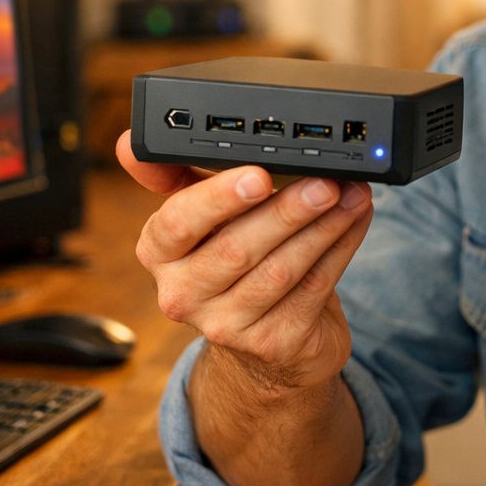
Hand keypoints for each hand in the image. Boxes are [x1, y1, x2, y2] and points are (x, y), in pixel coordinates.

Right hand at [116, 130, 373, 392]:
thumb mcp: (202, 216)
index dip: (218, 199)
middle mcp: (183, 294)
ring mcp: (228, 326)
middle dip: (287, 211)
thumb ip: (174, 173)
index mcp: (160, 252)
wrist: (265, 343)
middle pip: (237, 249)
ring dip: (322, 228)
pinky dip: (341, 249)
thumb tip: (130, 142)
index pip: (178, 222)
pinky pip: (313, 289)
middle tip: (324, 183)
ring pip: (280, 270)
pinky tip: (356, 220)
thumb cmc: (234, 261)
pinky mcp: (274, 344)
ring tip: (351, 194)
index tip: (258, 175)